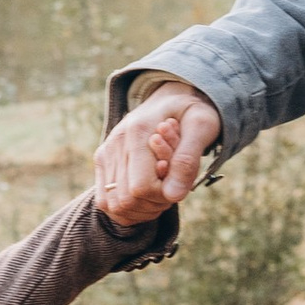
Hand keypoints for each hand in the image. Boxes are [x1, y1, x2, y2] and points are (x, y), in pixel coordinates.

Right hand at [96, 79, 219, 223]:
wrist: (173, 97)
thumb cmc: (192, 111)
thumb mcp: (202, 126)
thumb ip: (188, 160)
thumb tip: (173, 195)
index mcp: (138, 132)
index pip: (141, 188)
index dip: (164, 196)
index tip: (179, 182)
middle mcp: (115, 143)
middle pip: (127, 201)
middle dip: (155, 203)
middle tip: (172, 186)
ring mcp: (105, 153)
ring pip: (114, 206)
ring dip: (142, 208)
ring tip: (161, 189)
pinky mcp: (102, 161)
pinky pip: (106, 202)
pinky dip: (129, 208)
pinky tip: (148, 194)